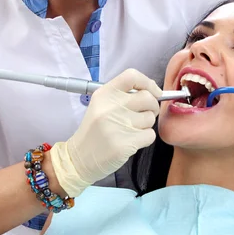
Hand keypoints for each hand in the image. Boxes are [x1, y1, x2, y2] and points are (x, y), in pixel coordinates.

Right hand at [50, 69, 161, 196]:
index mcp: (104, 94)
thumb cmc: (95, 131)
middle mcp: (111, 106)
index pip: (132, 76)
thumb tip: (153, 92)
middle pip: (148, 97)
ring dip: (146, 125)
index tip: (154, 92)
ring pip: (151, 118)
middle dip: (152, 106)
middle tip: (145, 114)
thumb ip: (122, 96)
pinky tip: (131, 141)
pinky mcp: (125, 144)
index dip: (148, 82)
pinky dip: (145, 139)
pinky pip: (150, 135)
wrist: (79, 158)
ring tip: (130, 130)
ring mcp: (118, 125)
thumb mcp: (101, 105)